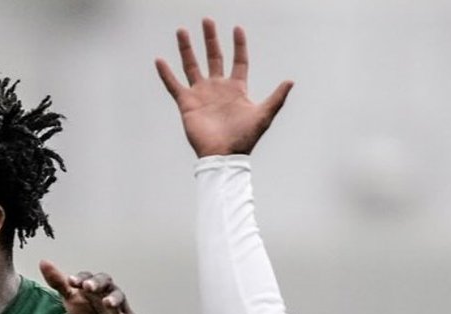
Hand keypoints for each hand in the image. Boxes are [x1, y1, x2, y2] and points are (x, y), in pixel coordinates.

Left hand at [39, 261, 148, 313]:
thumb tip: (43, 262)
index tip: (70, 281)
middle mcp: (107, 291)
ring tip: (108, 303)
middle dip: (97, 283)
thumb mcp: (72, 298)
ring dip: (114, 300)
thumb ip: (59, 283)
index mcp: (92, 285)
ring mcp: (119, 306)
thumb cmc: (90, 310)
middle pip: (105, 281)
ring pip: (119, 298)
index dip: (79, 279)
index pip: (87, 277)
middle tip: (88, 287)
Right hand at [155, 18, 292, 156]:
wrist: (223, 156)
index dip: (239, 45)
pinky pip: (174, 85)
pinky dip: (166, 74)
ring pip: (192, 66)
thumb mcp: (263, 116)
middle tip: (207, 21)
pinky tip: (160, 60)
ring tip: (182, 30)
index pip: (239, 61)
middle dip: (211, 39)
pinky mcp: (187, 104)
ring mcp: (201, 95)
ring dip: (187, 49)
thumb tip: (290, 81)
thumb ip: (276, 98)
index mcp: (236, 89)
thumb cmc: (244, 139)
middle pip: (214, 57)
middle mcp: (217, 88)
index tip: (237, 29)